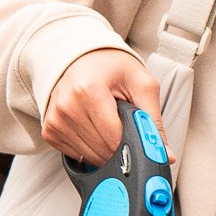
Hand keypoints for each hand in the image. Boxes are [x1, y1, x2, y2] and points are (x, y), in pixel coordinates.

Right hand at [42, 45, 161, 165]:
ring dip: (106, 150)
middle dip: (120, 148)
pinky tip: (93, 129)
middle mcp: (67, 105)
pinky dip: (90, 149)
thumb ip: (153, 121)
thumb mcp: (141, 84)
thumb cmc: (111, 68)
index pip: (115, 139)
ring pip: (90, 157)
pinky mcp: (50, 130)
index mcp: (89, 90)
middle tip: (123, 126)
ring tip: (107, 124)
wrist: (82, 57)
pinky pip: (76, 155)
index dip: (132, 145)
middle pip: (103, 151)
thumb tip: (165, 155)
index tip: (138, 138)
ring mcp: (56, 119)